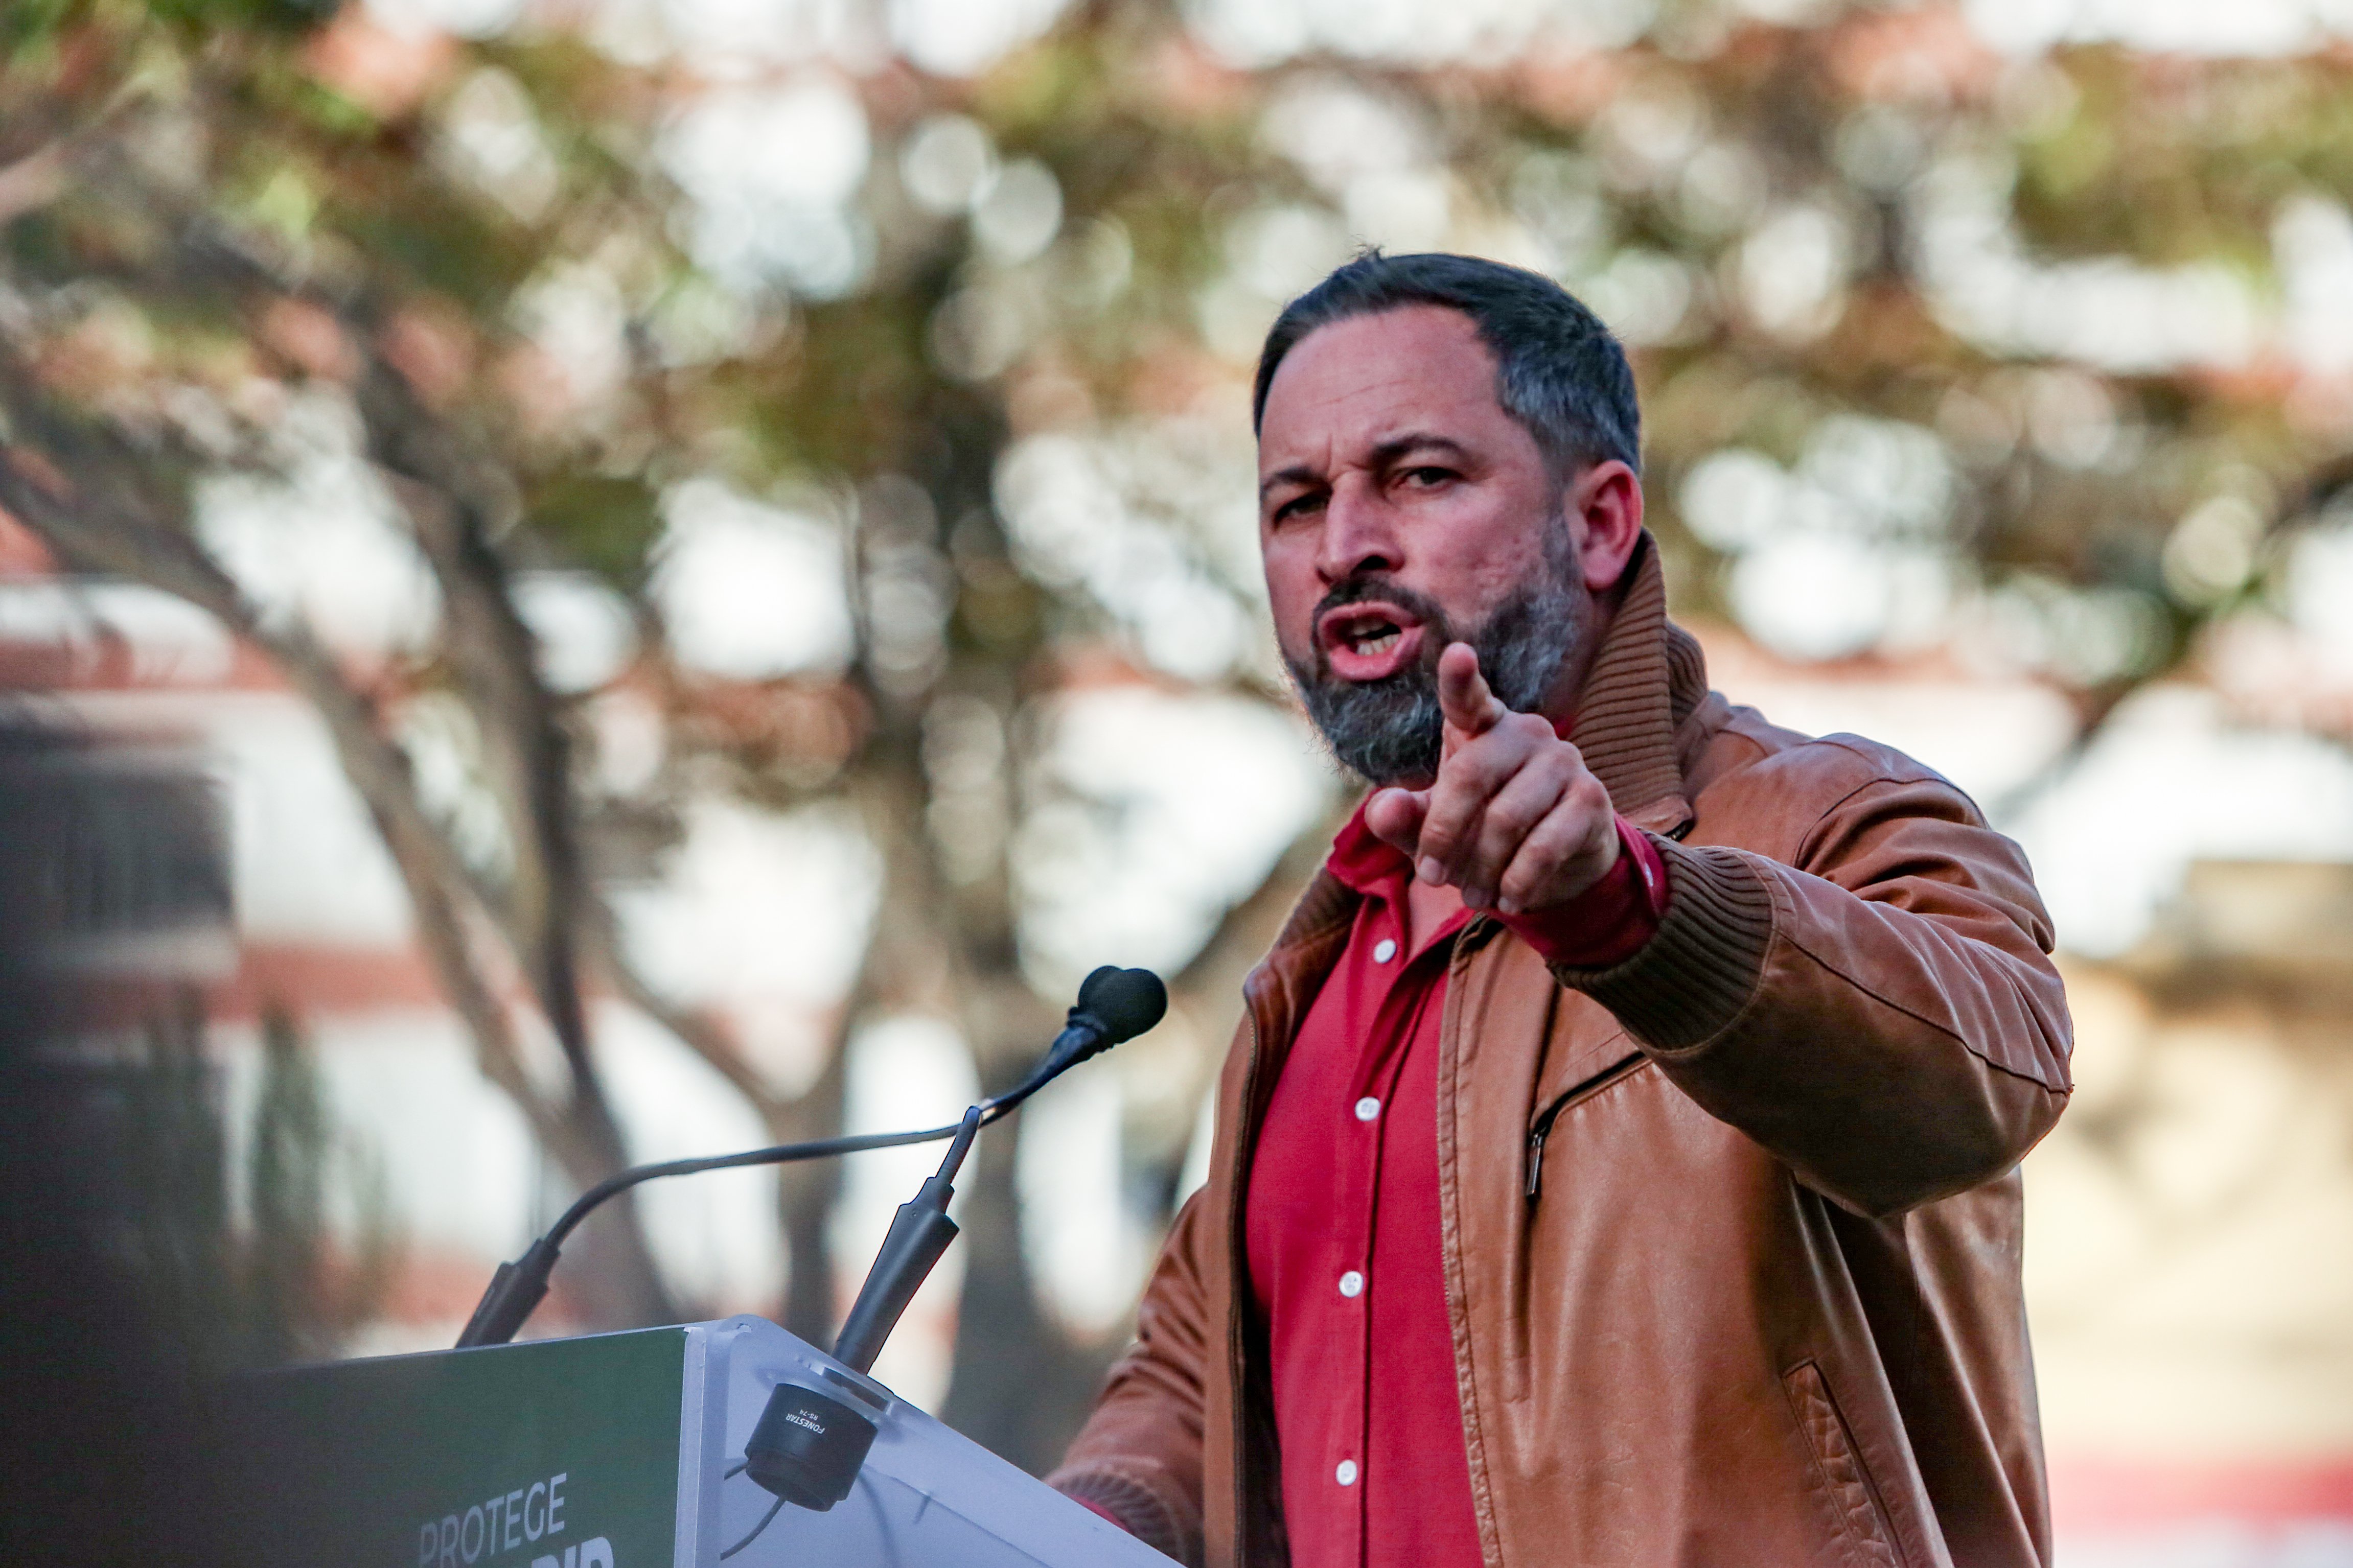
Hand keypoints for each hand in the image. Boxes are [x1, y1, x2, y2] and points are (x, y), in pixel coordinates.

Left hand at [1362, 643, 1618, 913]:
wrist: (1556, 869)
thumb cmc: (1482, 835)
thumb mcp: (1435, 831)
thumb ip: (1405, 821)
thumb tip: (1383, 809)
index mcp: (1481, 728)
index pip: (1467, 698)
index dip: (1461, 679)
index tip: (1457, 653)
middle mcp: (1525, 732)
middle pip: (1470, 776)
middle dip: (1444, 835)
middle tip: (1431, 878)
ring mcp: (1563, 761)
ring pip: (1507, 818)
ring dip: (1482, 867)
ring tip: (1473, 895)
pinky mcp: (1591, 798)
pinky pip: (1545, 845)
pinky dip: (1519, 881)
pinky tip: (1510, 899)